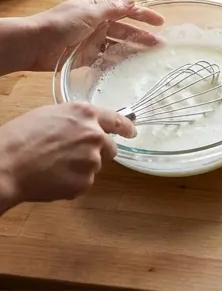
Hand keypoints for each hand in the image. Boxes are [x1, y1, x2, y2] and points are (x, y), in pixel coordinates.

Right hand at [0, 102, 133, 210]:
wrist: (6, 165)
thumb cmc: (20, 138)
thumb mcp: (51, 115)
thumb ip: (75, 120)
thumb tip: (83, 127)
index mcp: (86, 114)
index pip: (116, 120)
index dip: (126, 127)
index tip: (132, 132)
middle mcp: (95, 135)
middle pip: (109, 147)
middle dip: (97, 153)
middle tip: (72, 158)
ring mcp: (91, 160)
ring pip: (93, 167)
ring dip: (80, 169)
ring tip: (53, 168)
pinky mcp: (84, 182)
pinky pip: (82, 184)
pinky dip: (70, 184)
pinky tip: (51, 180)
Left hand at [18, 0, 163, 72]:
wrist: (33, 45)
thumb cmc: (60, 24)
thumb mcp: (90, 12)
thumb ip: (113, 8)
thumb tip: (133, 0)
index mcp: (98, 9)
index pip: (127, 10)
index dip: (144, 15)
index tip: (161, 22)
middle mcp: (97, 24)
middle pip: (124, 29)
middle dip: (142, 36)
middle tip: (158, 45)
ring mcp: (91, 41)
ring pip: (116, 45)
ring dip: (131, 49)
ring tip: (146, 58)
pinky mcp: (84, 57)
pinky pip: (104, 59)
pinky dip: (115, 62)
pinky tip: (127, 67)